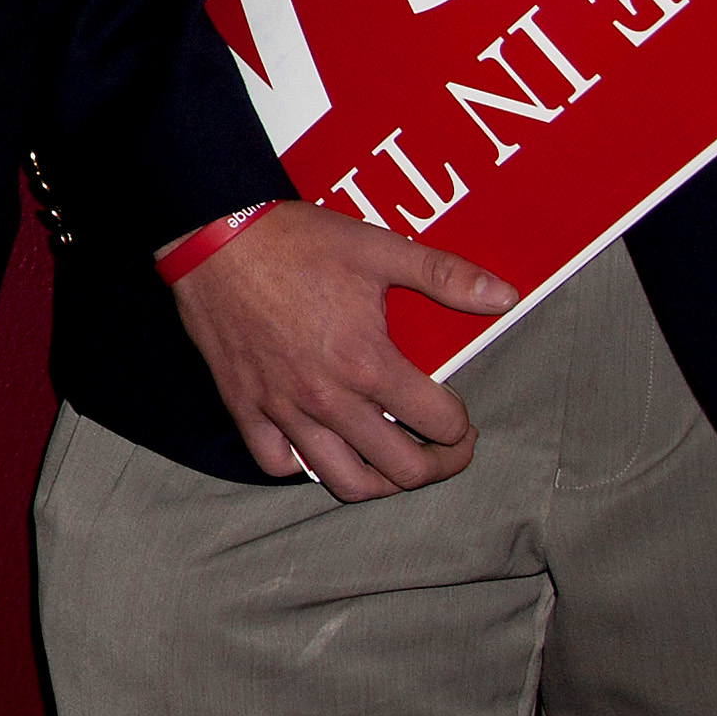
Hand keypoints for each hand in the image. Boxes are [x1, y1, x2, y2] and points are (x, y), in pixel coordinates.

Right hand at [170, 204, 514, 495]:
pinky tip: (319, 442)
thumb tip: (505, 296)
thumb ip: (445, 275)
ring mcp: (283, 407)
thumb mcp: (378, 249)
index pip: (439, 424)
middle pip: (402, 469)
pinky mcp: (245, 405)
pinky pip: (278, 462)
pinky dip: (303, 463)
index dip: (461, 426)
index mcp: (366, 362)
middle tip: (442, 448)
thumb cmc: (293, 241)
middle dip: (437, 465)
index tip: (458, 416)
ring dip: (380, 480)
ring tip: (389, 460)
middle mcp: (328, 397)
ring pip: (345, 481)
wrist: (211, 234)